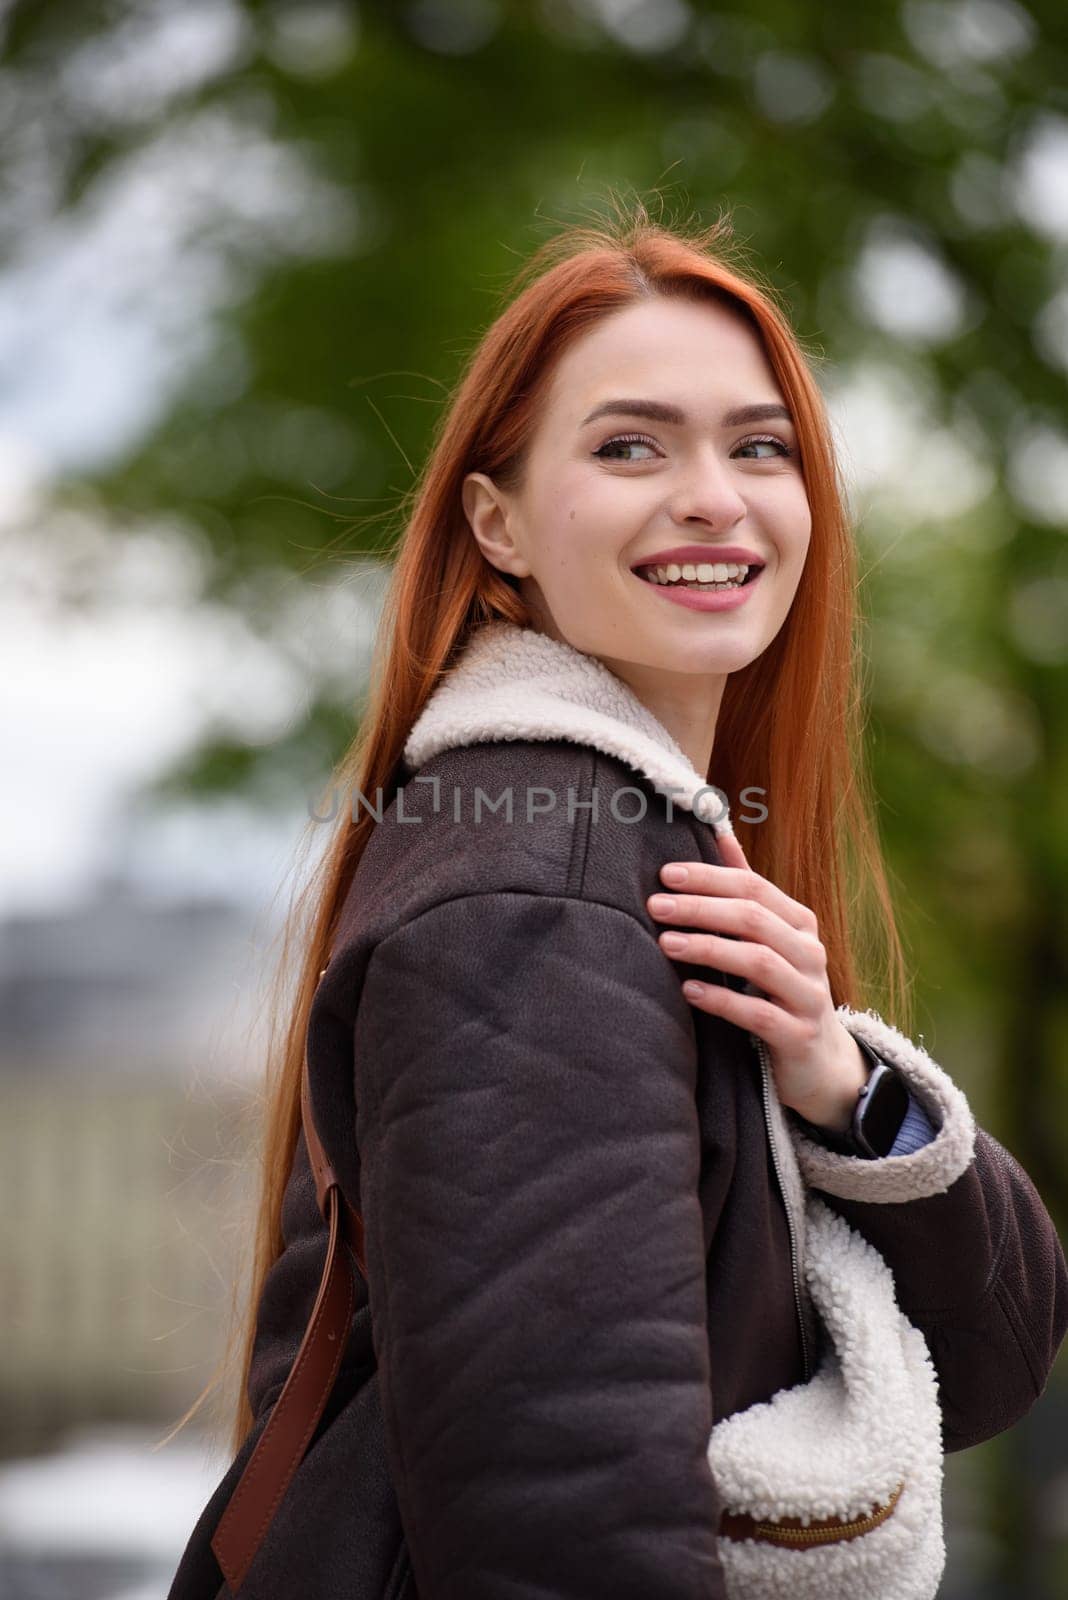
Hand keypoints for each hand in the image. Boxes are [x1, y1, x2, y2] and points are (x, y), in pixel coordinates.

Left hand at [646, 829, 870, 1131]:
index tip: (665, 875)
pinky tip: (690, 991)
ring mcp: (809, 996)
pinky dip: (722, 999)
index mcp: (799, 923)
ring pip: (758, 962)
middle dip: (700, 909)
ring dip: (708, 948)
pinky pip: (759, 1014)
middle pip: (753, 919)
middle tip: (655, 906)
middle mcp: (810, 953)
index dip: (709, 877)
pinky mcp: (800, 1036)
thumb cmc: (780, 989)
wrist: (820, 1062)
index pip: (753, 888)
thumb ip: (745, 889)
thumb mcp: (769, 938)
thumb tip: (717, 832)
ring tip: (666, 943)